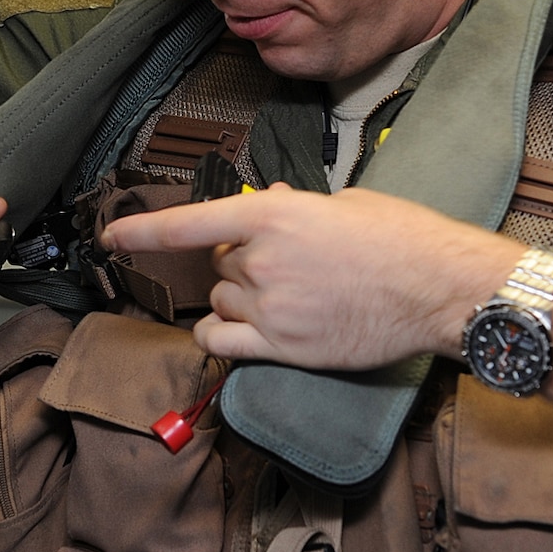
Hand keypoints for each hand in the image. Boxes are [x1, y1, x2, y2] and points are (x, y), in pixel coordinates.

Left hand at [103, 185, 519, 368]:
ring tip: (287, 292)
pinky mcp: (284, 347)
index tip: (113, 236)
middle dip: (238, 260)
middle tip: (283, 261)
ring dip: (239, 296)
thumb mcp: (342, 203)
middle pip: (218, 265)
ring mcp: (271, 308)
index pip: (190, 224)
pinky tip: (230, 328)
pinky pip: (223, 342)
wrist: (439, 286)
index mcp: (275, 217)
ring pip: (222, 301)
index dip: (144, 231)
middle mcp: (264, 262)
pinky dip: (217, 334)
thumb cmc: (402, 237)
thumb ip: (291, 209)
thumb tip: (262, 209)